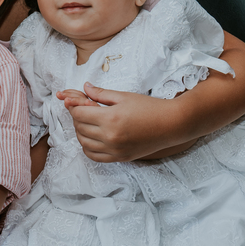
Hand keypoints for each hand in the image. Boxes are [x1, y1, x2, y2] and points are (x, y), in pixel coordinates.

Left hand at [59, 82, 173, 162]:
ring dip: (81, 132)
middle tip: (83, 109)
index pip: (79, 114)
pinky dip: (88, 147)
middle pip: (80, 128)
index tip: (75, 101)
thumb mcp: (124, 96)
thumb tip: (85, 87)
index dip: (74, 106)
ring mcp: (114, 150)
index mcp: (110, 119)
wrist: (171, 124)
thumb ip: (101, 94)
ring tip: (88, 122)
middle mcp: (110, 137)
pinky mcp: (119, 158)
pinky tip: (92, 138)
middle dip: (77, 117)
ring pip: (84, 143)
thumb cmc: (150, 108)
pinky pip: (94, 156)